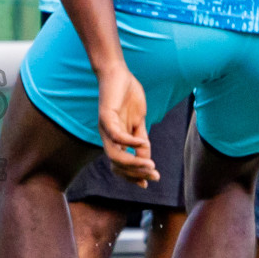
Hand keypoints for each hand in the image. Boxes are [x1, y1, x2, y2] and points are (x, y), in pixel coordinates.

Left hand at [97, 62, 156, 184]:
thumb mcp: (138, 122)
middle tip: (153, 175)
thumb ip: (141, 140)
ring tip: (150, 165)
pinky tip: (144, 143)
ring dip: (133, 163)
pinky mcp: (105, 116)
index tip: (147, 183)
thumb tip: (147, 160)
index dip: (132, 176)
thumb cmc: (128, 97)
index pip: (119, 166)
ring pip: (114, 155)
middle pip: (116, 165)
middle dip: (135, 173)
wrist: (117, 73)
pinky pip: (116, 135)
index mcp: (115, 140)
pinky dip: (130, 142)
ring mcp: (105, 128)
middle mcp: (107, 137)